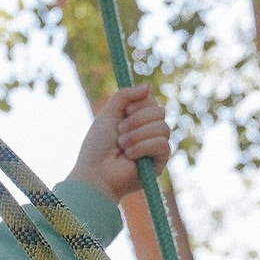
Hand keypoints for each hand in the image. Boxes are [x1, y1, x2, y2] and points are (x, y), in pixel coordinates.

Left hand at [74, 80, 170, 202]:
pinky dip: (144, 147)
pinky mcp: (160, 162)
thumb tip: (147, 86)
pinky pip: (163, 145)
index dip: (140, 104)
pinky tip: (130, 155)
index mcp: (137, 119)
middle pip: (160, 112)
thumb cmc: (98, 146)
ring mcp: (155, 147)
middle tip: (120, 132)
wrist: (96, 173)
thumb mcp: (108, 114)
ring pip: (163, 128)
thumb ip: (124, 96)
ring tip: (122, 145)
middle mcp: (149, 131)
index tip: (125, 112)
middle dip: (138, 120)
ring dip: (138, 135)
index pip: (152, 102)